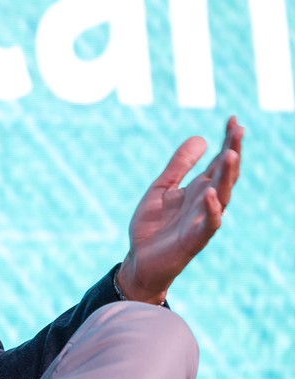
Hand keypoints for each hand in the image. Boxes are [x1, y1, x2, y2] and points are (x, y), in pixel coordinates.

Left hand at [118, 116, 243, 303]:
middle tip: (238, 131)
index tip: (234, 120)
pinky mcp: (194, 239)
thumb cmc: (153, 225)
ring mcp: (202, 220)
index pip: (218, 162)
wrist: (140, 258)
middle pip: (225, 175)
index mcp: (198, 189)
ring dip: (227, 176)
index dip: (227, 142)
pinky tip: (211, 193)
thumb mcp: (162, 187)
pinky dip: (212, 209)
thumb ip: (179, 165)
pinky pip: (208, 224)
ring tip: (230, 154)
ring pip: (222, 196)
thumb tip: (200, 138)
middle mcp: (205, 202)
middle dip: (232, 153)